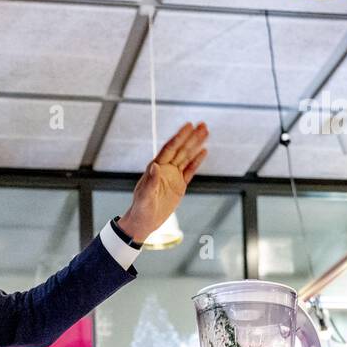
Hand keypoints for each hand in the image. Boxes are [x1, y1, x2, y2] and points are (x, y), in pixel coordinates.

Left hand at [118, 121, 208, 242]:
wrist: (145, 221)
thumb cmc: (141, 209)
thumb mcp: (145, 196)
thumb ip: (150, 181)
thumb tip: (154, 165)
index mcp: (156, 167)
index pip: (170, 149)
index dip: (179, 137)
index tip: (188, 126)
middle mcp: (165, 168)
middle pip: (181, 149)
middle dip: (191, 137)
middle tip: (203, 124)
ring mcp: (173, 176)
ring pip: (187, 157)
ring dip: (196, 144)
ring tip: (206, 132)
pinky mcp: (179, 185)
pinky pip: (190, 170)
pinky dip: (197, 161)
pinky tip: (203, 151)